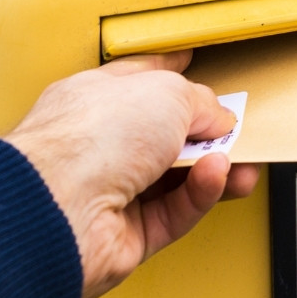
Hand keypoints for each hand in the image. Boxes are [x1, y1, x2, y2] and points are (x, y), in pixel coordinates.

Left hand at [4, 51, 259, 297]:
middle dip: (207, 135)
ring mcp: (113, 191)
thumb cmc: (88, 140)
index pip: (139, 81)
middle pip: (166, 136)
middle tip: (236, 132)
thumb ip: (201, 102)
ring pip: (178, 179)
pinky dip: (201, 194)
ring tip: (238, 163)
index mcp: (96, 99)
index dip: (168, 71)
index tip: (191, 63)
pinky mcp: (128, 233)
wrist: (58, 208)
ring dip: (213, 169)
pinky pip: (177, 212)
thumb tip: (220, 118)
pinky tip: (214, 178)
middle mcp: (101, 145)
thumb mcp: (166, 93)